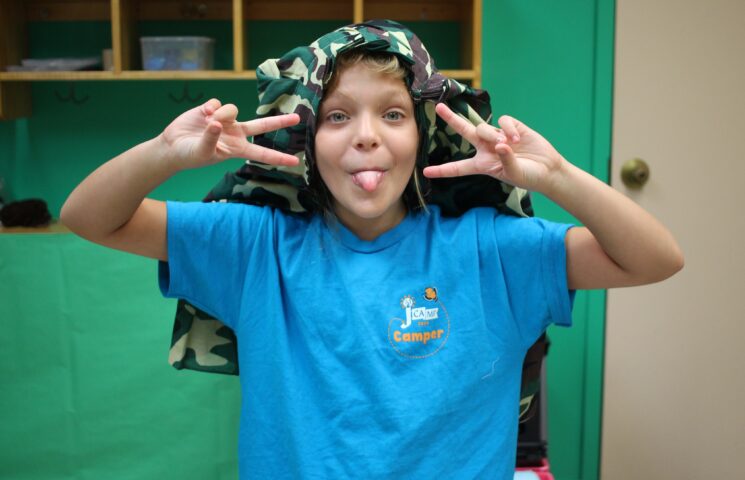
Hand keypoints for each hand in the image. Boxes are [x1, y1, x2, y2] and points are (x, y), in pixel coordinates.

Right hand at [159, 98, 299, 170]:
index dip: (278, 158)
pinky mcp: (213, 110)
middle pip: (262, 126)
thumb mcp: (201, 152)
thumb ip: (211, 138)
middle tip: (298, 118)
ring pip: (233, 109)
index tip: (295, 162)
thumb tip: (217, 123)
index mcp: (237, 149)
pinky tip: (202, 114)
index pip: (261, 153)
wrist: (172, 146)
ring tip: (208, 122)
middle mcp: (235, 133)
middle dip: (280, 122)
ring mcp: (226, 120)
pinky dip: (210, 108)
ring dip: (221, 114)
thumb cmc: (189, 155)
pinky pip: (219, 103)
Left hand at [422, 103, 565, 192]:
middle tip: (439, 107)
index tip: (426, 172)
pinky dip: (508, 128)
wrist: (547, 169)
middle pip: (464, 131)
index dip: (443, 170)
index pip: (459, 168)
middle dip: (452, 119)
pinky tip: (517, 138)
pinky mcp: (512, 127)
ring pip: (483, 127)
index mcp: (482, 165)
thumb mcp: (514, 174)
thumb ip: (505, 160)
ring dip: (491, 134)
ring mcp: (498, 136)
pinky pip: (503, 121)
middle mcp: (486, 148)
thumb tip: (499, 144)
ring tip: (508, 144)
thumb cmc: (529, 177)